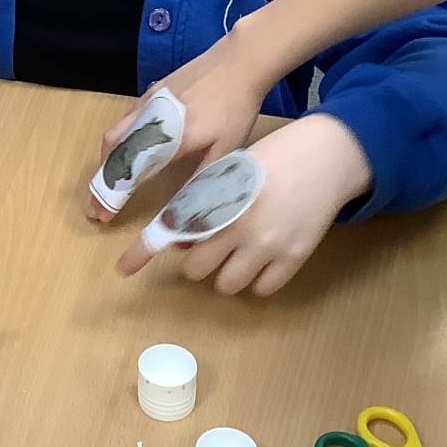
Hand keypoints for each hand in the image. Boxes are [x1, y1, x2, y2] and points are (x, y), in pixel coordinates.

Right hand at [90, 35, 274, 222]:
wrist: (238, 61)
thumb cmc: (236, 106)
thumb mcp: (227, 149)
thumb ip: (204, 180)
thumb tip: (187, 212)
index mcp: (170, 138)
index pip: (131, 173)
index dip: (113, 196)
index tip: (101, 214)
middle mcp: (151, 119)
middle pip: (113, 154)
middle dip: (101, 182)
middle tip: (97, 204)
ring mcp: (148, 103)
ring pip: (114, 135)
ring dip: (106, 162)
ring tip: (107, 181)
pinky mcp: (151, 92)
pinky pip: (125, 120)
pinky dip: (117, 141)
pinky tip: (124, 149)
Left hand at [118, 115, 370, 295]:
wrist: (324, 156)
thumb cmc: (270, 160)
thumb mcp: (230, 172)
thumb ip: (202, 206)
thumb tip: (179, 245)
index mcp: (219, 197)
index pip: (174, 228)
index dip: (143, 251)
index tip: (122, 269)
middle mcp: (239, 224)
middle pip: (196, 268)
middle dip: (197, 261)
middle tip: (211, 247)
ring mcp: (268, 244)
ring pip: (227, 286)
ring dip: (225, 274)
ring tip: (239, 253)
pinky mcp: (294, 258)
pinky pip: (261, 290)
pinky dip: (256, 280)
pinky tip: (262, 258)